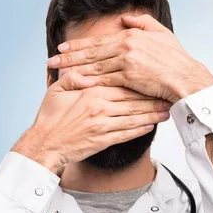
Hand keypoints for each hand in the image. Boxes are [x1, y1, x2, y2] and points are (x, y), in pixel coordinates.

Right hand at [11, 70, 171, 174]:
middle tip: (168, 96)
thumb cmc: (49, 118)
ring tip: (166, 112)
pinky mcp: (102, 141)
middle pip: (132, 101)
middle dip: (152, 99)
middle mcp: (99, 107)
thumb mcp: (56, 91)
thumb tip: (84, 67)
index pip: (121, 84)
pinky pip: (126, 134)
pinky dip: (140, 130)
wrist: (44, 144)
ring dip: (151, 115)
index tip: (153, 80)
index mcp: (90, 92)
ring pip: (133, 118)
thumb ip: (72, 77)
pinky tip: (150, 126)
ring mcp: (102, 125)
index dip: (139, 83)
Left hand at [46, 14, 212, 103]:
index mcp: (130, 35)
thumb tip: (124, 19)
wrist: (186, 77)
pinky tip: (75, 83)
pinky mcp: (129, 77)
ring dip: (73, 69)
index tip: (62, 47)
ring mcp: (126, 61)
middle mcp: (126, 46)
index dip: (78, 45)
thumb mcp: (161, 34)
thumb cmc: (176, 59)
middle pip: (91, 53)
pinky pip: (104, 80)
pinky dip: (89, 82)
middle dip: (68, 56)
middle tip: (51, 60)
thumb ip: (142, 23)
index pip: (98, 41)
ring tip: (57, 72)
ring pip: (94, 66)